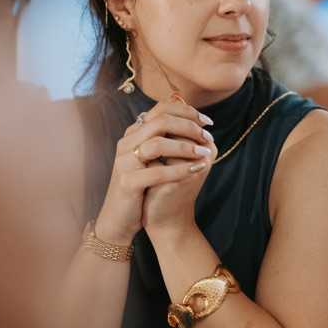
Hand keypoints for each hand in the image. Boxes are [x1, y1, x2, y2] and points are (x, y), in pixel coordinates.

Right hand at [94, 101, 214, 245]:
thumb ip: (167, 137)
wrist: (120, 218)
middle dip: (189, 126)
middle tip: (207, 136)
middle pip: (160, 121)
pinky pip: (157, 172)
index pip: (160, 109)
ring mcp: (124, 162)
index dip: (187, 111)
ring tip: (204, 152)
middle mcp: (126, 143)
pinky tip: (197, 169)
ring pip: (156, 144)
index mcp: (133, 133)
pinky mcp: (128, 182)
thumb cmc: (142, 187)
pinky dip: (180, 169)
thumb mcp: (153, 158)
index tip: (208, 121)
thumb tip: (192, 116)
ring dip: (185, 146)